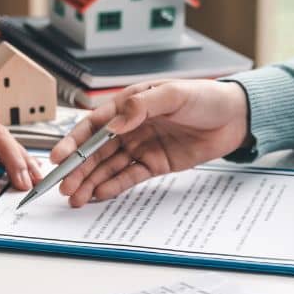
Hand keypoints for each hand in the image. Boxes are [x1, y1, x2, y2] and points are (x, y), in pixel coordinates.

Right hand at [50, 80, 250, 206]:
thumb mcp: (173, 94)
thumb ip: (142, 107)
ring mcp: (140, 146)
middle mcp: (129, 127)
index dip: (73, 142)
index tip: (58, 157)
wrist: (234, 117)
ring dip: (90, 182)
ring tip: (75, 198)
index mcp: (128, 105)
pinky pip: (128, 177)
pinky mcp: (154, 164)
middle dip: (77, 169)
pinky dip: (112, 186)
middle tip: (63, 187)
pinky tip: (98, 195)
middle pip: (96, 151)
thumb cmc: (204, 97)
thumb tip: (115, 123)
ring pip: (108, 167)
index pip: (93, 125)